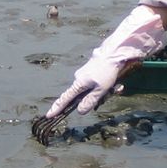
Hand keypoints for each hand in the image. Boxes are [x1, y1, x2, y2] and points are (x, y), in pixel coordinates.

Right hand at [45, 5, 166, 117]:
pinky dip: (106, 86)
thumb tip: (79, 111)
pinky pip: (97, 83)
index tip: (49, 115)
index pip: (65, 99)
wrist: (113, 52)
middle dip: (97, 98)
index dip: (58, 108)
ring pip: (92, 90)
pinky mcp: (92, 70)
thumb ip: (90, 101)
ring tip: (117, 86)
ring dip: (105, 91)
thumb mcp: (100, 90)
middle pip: (84, 96)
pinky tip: (117, 82)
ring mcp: (85, 74)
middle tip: (110, 93)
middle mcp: (79, 78)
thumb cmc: (106, 71)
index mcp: (78, 83)